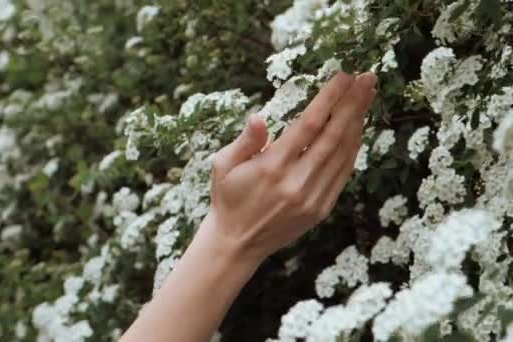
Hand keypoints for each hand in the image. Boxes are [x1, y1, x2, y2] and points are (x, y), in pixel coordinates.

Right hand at [201, 71, 376, 262]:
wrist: (237, 242)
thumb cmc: (228, 197)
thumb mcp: (223, 165)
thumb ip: (245, 141)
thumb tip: (259, 116)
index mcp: (272, 167)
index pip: (308, 124)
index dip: (329, 98)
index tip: (344, 75)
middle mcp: (296, 182)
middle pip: (333, 135)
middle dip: (353, 103)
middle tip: (368, 77)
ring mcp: (312, 197)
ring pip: (343, 153)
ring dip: (358, 122)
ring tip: (367, 97)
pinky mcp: (320, 209)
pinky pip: (343, 173)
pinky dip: (353, 149)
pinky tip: (359, 129)